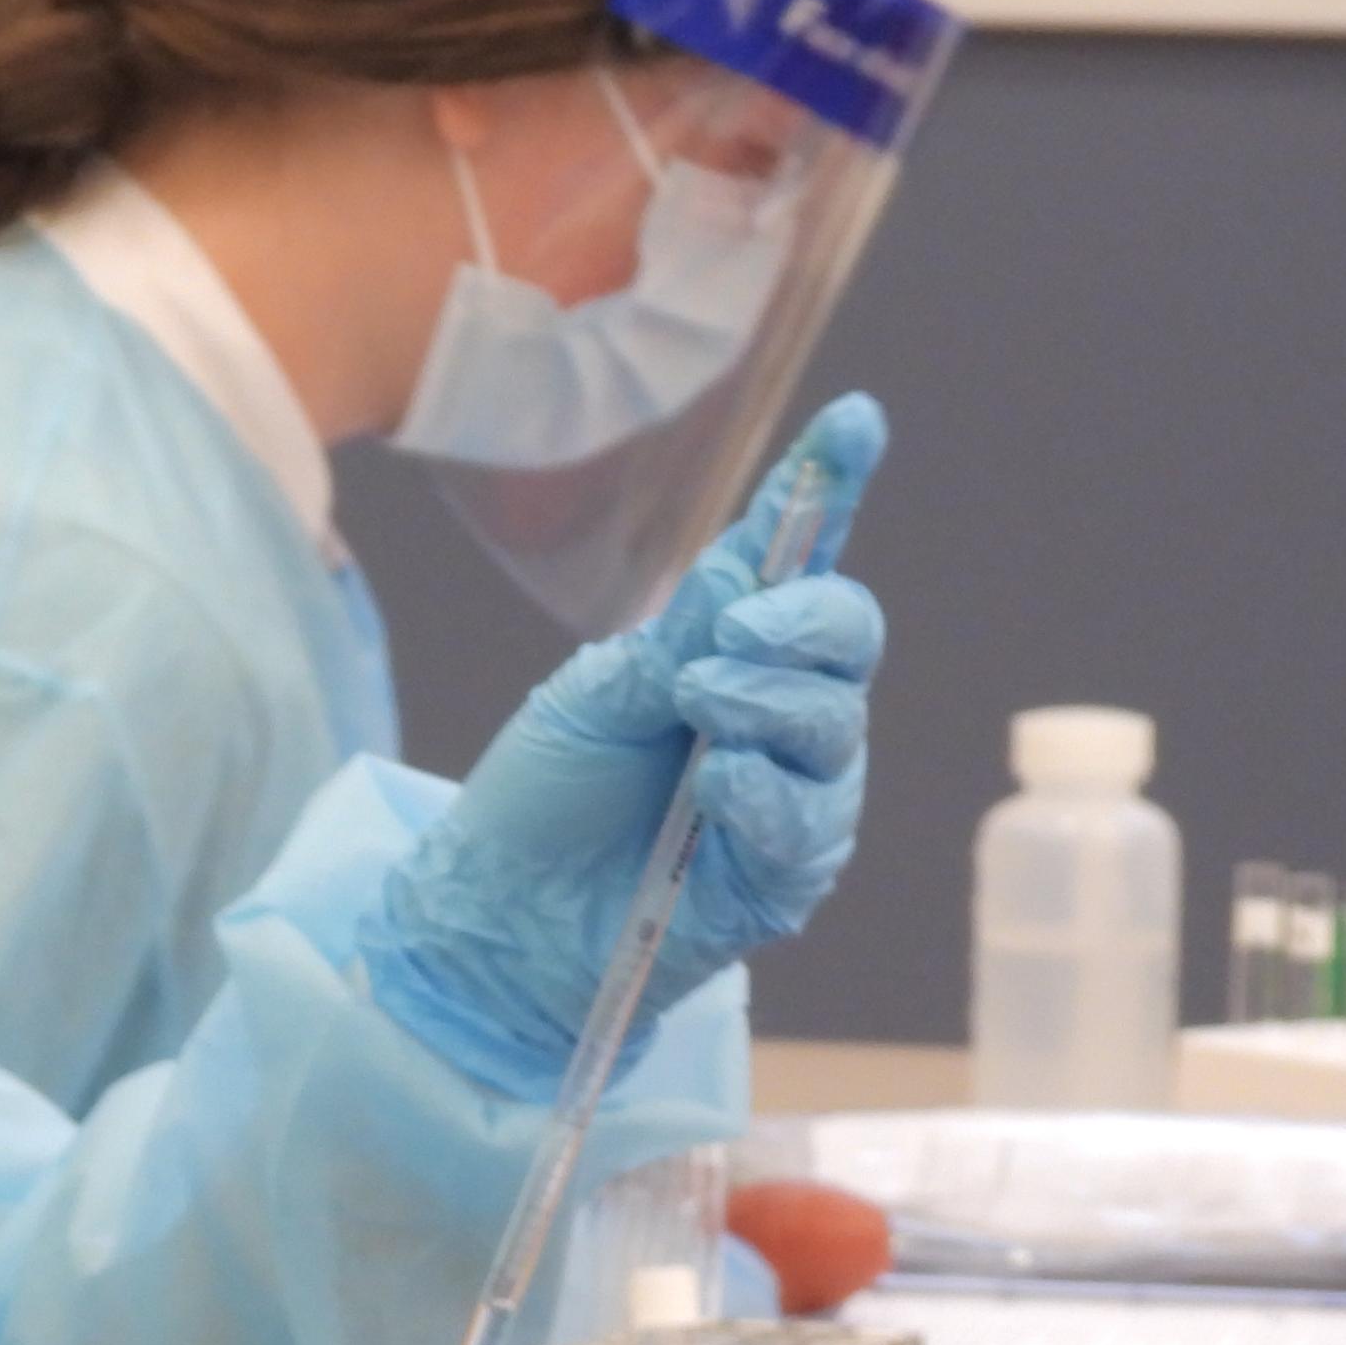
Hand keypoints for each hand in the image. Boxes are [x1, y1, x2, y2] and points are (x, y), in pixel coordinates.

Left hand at [363, 396, 884, 1094]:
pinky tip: (718, 790)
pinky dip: (766, 794)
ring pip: (835, 729)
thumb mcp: (593, 696)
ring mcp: (788, 800)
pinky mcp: (778, 883)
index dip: (831, 492)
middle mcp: (776, 721)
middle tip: (726, 640)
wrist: (490, 922)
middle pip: (847, 640)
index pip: (800, 566)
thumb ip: (680, 637)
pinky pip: (809, 825)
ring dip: (768, 706)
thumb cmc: (538, 804)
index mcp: (729, 656)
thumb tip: (750, 566)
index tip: (855, 422)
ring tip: (697, 713)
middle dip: (798, 622)